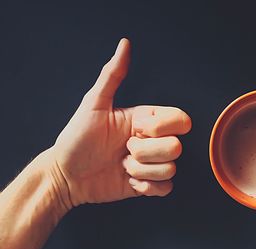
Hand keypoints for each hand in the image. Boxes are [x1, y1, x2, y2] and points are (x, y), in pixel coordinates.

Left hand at [48, 38, 190, 207]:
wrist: (66, 176)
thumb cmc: (76, 139)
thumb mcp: (93, 104)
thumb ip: (112, 75)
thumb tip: (125, 44)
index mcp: (146, 120)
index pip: (180, 120)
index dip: (159, 128)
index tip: (135, 129)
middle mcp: (152, 141)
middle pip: (176, 147)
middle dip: (145, 152)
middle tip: (123, 150)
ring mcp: (152, 164)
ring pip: (171, 169)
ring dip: (142, 170)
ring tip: (122, 165)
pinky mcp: (148, 185)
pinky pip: (166, 188)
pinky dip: (147, 187)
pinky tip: (129, 181)